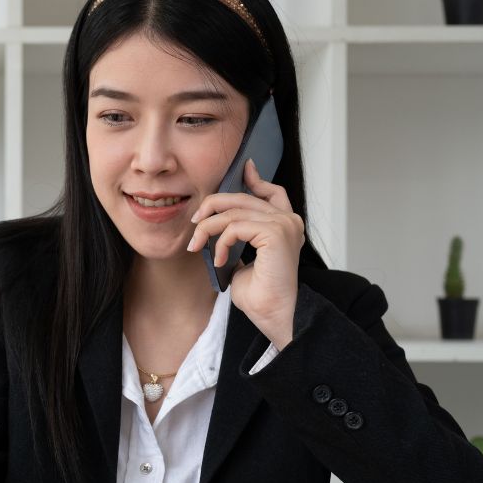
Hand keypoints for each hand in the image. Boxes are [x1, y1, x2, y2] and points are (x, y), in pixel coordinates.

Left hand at [188, 159, 303, 348]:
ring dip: (208, 228)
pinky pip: (235, 226)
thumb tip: (222, 229)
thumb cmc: (260, 295)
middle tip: (195, 223)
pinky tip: (219, 259)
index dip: (255, 178)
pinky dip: (220, 242)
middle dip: (213, 206)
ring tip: (198, 246)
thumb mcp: (244, 260)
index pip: (272, 192)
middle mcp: (288, 221)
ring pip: (233, 211)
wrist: (273, 314)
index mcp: (285, 225)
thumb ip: (240, 240)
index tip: (243, 167)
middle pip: (243, 197)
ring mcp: (284, 225)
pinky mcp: (276, 233)